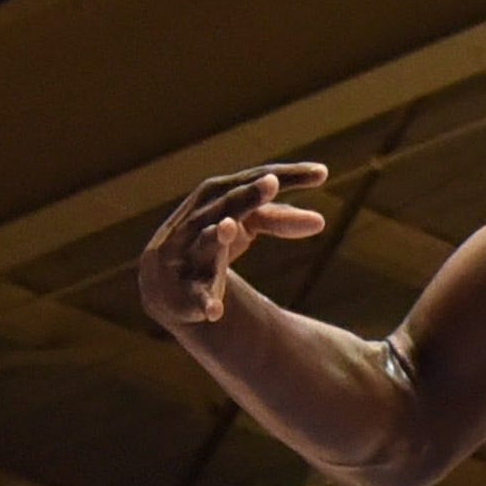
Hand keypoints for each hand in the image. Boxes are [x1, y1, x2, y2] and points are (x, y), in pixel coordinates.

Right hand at [139, 164, 329, 328]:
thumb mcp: (245, 226)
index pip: (252, 180)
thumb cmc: (211, 244)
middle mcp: (199, 221)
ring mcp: (187, 255)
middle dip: (246, 195)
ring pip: (203, 243)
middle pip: (225, 204)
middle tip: (271, 183)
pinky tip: (215, 312)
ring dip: (217, 235)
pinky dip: (204, 301)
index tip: (322, 173)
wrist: (163, 285)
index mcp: (216, 198)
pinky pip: (194, 296)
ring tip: (230, 228)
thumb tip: (321, 221)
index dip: (284, 176)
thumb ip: (278, 219)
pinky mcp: (182, 291)